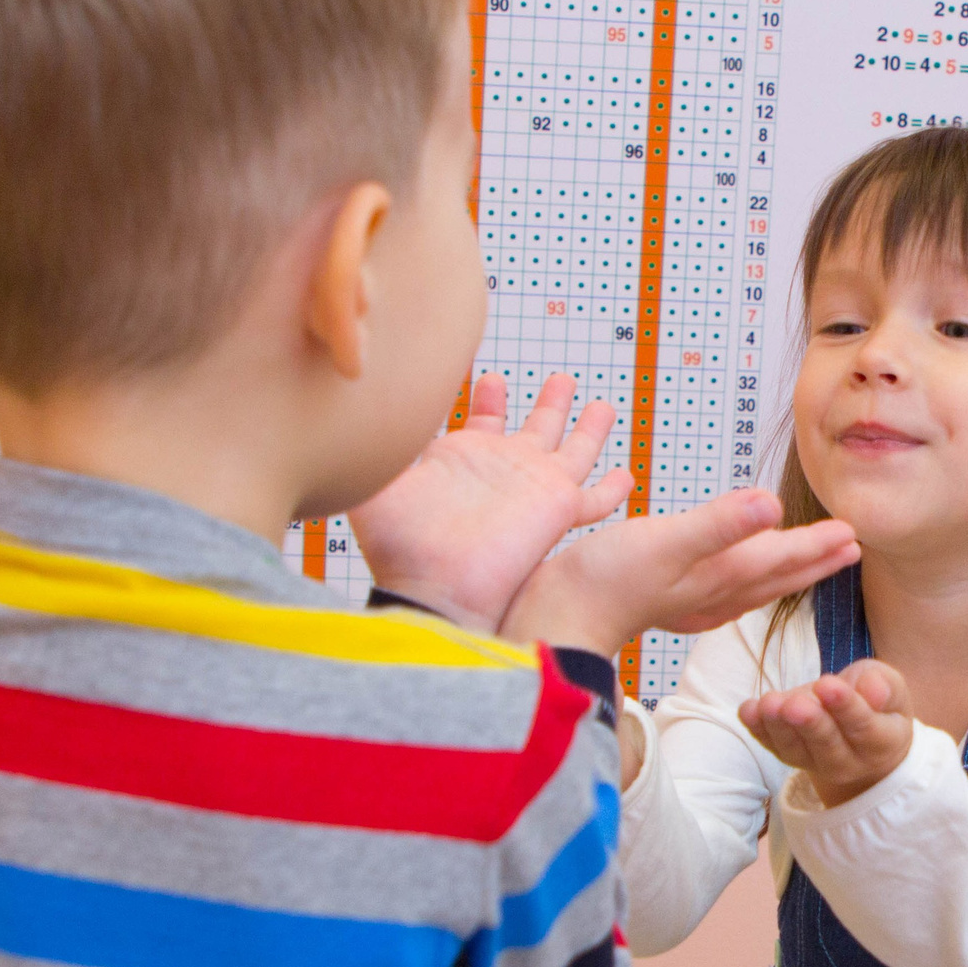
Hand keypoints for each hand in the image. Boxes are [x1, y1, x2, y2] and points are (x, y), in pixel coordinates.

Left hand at [348, 372, 632, 631]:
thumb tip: (342, 415)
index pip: (482, 422)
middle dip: (549, 403)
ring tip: (598, 404)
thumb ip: (373, 448)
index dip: (489, 400)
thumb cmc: (399, 545)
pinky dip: (612, 489)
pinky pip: (595, 497)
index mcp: (466, 461)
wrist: (433, 587)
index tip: (490, 379)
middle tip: (560, 379)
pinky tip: (626, 476)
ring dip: (587, 427)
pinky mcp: (557, 507)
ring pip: (573, 450)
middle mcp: (503, 472)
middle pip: (535, 429)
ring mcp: (533, 488)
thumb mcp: (378, 480)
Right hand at [500, 487, 858, 656]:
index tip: (853, 532)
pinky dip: (747, 583)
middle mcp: (715, 594)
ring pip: (754, 587)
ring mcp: (693, 604)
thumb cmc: (606, 577)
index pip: (782, 557)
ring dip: (787, 573)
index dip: (818, 543)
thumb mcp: (665, 540)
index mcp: (721, 574)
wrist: (559, 616)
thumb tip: (772, 505)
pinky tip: (738, 582)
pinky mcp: (669, 604)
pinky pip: (726, 593)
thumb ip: (721, 524)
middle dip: (815, 561)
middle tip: (852, 549)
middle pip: (777, 576)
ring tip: (812, 563)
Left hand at [739, 658, 913, 807]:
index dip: (846, 707)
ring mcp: (816, 762)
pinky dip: (758, 729)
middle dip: (809, 723)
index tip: (828, 685)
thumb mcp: (890, 687)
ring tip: (769, 703)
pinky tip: (748, 710)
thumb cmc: (878, 702)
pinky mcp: (790, 755)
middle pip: (827, 745)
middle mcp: (849, 761)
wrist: (859, 729)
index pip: (864, 727)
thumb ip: (883, 687)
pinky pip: (773, 746)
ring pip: (796, 749)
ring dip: (780, 727)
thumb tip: (873, 691)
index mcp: (881, 742)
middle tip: (794, 704)